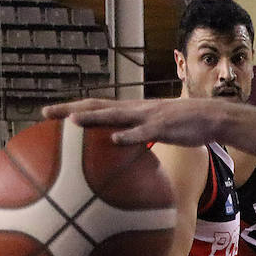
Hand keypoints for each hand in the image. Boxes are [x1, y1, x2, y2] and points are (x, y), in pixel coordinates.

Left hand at [42, 97, 221, 147]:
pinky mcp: (163, 127)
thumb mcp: (155, 130)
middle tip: (44, 114)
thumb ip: (137, 137)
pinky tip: (115, 139)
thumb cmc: (183, 127)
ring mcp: (148, 117)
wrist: (211, 117)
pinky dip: (128, 136)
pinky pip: (143, 133)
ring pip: (115, 116)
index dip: (71, 109)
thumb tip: (121, 149)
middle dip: (69, 110)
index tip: (48, 114)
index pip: (95, 107)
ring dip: (93, 118)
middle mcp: (134, 109)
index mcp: (131, 110)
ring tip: (71, 121)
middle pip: (96, 107)